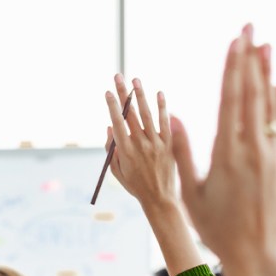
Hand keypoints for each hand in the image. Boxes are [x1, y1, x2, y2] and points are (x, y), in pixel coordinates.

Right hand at [104, 75, 175, 208]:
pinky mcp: (168, 145)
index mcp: (126, 152)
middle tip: (118, 76)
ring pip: (147, 115)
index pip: (117, 123)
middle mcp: (140, 145)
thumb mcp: (117, 172)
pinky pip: (165, 123)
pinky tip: (160, 93)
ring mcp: (156, 144)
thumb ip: (112, 150)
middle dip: (123, 94)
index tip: (107, 92)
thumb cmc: (135, 186)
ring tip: (136, 80)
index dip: (111, 106)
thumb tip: (110, 127)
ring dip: (141, 95)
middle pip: (130, 114)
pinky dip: (163, 108)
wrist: (159, 199)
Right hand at [173, 26, 275, 275]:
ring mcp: (273, 157)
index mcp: (226, 154)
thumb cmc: (217, 229)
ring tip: (265, 45)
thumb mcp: (191, 193)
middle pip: (252, 94)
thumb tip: (173, 116)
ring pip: (270, 106)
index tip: (233, 42)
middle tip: (249, 28)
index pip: (230, 100)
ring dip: (266, 73)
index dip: (232, 67)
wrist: (258, 256)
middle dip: (249, 58)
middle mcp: (253, 150)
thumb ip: (183, 151)